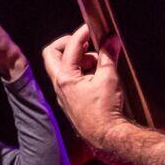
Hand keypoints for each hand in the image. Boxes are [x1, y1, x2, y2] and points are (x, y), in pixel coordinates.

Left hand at [42, 24, 124, 149]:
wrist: (106, 137)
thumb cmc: (105, 110)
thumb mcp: (108, 78)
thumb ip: (108, 56)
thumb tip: (111, 40)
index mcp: (65, 78)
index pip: (70, 47)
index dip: (81, 34)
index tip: (91, 28)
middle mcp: (59, 86)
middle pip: (52, 55)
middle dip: (68, 45)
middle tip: (85, 43)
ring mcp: (63, 94)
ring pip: (62, 67)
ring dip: (78, 59)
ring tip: (99, 63)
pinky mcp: (70, 101)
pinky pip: (70, 80)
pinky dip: (81, 72)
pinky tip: (98, 76)